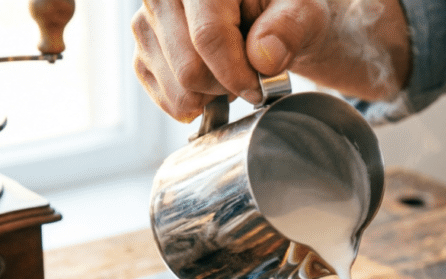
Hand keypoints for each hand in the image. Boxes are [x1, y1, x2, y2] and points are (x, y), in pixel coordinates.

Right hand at [132, 0, 330, 121]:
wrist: (267, 14)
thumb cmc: (284, 9)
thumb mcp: (303, 11)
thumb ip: (289, 28)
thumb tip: (264, 57)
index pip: (208, 36)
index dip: (237, 73)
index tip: (259, 88)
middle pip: (189, 69)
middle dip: (227, 85)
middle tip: (250, 72)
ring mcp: (145, 22)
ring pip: (177, 88)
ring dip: (213, 93)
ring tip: (232, 70)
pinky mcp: (142, 50)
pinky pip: (166, 97)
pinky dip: (197, 101)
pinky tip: (214, 80)